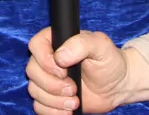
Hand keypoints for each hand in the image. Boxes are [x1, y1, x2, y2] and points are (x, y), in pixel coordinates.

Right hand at [26, 28, 148, 112]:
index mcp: (56, 41)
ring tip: (75, 101)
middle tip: (73, 89)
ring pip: (34, 90)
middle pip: (32, 71)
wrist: (116, 86)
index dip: (45, 60)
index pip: (35, 45)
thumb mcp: (100, 46)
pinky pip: (39, 107)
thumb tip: (60, 56)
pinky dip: (52, 112)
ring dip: (54, 101)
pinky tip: (69, 111)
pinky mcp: (51, 98)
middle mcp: (48, 59)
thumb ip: (81, 44)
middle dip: (52, 85)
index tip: (64, 71)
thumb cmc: (109, 61)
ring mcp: (48, 79)